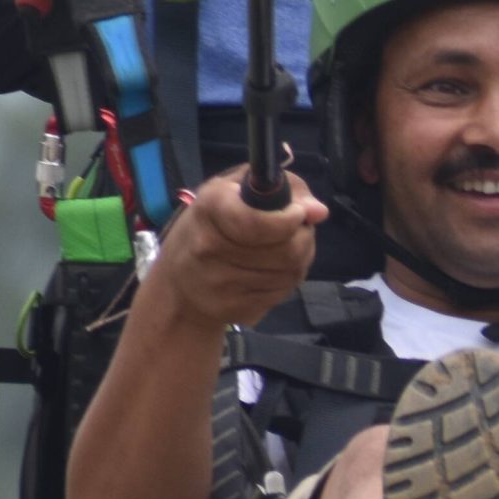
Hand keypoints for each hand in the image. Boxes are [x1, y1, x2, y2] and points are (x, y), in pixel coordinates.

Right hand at [145, 166, 329, 333]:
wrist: (179, 285)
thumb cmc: (208, 224)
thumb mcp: (234, 188)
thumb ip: (282, 189)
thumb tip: (319, 211)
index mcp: (209, 210)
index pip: (258, 222)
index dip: (287, 219)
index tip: (297, 213)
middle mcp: (212, 249)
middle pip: (288, 250)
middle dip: (304, 236)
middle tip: (297, 228)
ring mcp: (224, 285)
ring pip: (292, 272)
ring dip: (300, 257)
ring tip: (284, 246)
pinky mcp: (238, 310)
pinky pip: (283, 292)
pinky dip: (288, 278)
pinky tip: (272, 268)